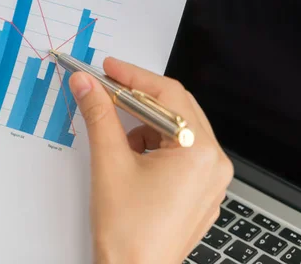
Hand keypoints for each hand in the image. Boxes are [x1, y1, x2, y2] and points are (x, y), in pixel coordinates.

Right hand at [69, 57, 232, 263]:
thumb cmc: (128, 232)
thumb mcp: (109, 163)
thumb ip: (99, 115)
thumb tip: (87, 84)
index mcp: (200, 154)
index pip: (169, 95)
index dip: (134, 76)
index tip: (108, 68)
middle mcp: (214, 165)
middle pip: (176, 110)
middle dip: (138, 100)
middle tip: (106, 91)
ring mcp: (209, 181)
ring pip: (176, 132)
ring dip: (144, 126)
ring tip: (117, 143)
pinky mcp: (199, 192)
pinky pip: (179, 154)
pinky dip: (152, 147)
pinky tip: (130, 161)